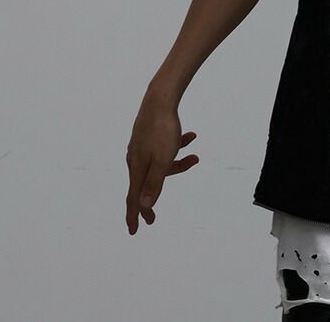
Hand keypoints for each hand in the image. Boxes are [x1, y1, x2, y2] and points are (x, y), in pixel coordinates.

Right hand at [125, 91, 198, 234]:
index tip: (135, 231)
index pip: (134, 198)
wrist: (161, 98)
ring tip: (195, 157)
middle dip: (155, 194)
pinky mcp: (150, 135)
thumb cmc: (162, 130)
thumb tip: (144, 206)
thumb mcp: (163, 160)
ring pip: (159, 163)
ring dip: (178, 163)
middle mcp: (136, 159)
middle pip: (146, 182)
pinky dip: (177, 146)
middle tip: (155, 216)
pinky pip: (164, 147)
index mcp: (137, 168)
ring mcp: (142, 146)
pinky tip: (191, 137)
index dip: (135, 216)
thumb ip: (155, 183)